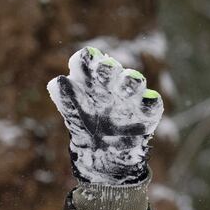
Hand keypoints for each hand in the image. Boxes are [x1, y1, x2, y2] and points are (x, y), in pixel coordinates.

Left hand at [47, 47, 162, 185]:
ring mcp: (131, 96)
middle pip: (111, 70)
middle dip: (108, 68)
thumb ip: (64, 97)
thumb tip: (58, 81)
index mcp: (91, 79)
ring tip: (127, 82)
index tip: (85, 58)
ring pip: (133, 82)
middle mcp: (112, 82)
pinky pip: (151, 105)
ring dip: (130, 81)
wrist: (101, 151)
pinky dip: (150, 102)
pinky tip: (148, 101)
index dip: (87, 60)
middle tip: (103, 68)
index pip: (87, 63)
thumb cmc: (85, 123)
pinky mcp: (147, 112)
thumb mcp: (72, 111)